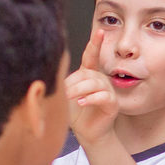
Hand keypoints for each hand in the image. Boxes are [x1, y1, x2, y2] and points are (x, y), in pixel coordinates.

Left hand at [66, 29, 117, 145]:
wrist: (86, 132)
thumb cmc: (74, 113)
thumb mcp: (65, 95)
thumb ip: (63, 84)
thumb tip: (51, 76)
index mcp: (88, 74)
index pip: (92, 56)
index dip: (96, 44)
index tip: (101, 32)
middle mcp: (99, 79)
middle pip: (88, 74)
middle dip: (74, 83)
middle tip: (63, 94)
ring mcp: (108, 91)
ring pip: (95, 84)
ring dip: (80, 90)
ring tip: (71, 98)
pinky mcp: (112, 103)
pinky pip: (103, 96)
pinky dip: (90, 99)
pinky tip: (81, 103)